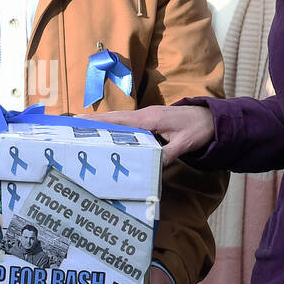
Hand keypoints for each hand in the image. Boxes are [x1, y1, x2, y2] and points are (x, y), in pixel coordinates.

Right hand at [88, 104, 213, 165]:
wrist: (212, 118)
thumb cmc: (199, 129)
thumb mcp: (185, 144)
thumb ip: (168, 154)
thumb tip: (152, 168)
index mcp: (150, 118)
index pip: (119, 120)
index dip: (99, 121)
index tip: (80, 122)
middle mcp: (145, 115)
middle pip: (113, 118)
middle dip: (92, 121)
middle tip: (70, 125)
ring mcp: (147, 117)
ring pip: (119, 120)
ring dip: (101, 124)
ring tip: (81, 129)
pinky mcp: (150, 121)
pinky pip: (127, 124)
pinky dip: (113, 127)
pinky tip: (106, 134)